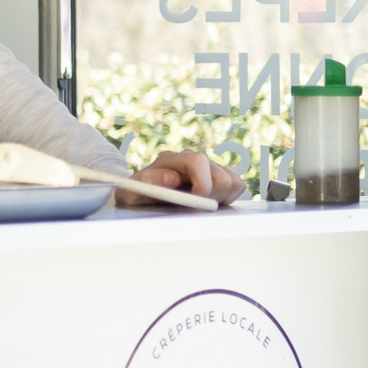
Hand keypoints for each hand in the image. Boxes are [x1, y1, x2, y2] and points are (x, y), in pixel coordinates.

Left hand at [123, 146, 245, 209]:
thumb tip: (171, 178)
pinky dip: (226, 198)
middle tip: (194, 207)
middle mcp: (194, 159)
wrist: (143, 196)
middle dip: (210, 197)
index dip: (203, 183)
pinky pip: (237, 186)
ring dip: (219, 198)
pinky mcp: (221, 176)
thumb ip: (146, 183)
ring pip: (232, 182)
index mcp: (173, 159)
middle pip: (221, 177)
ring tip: (198, 204)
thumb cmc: (137, 195)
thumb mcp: (130, 193)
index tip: (197, 202)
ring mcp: (209, 167)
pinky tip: (208, 201)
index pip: (198, 161)